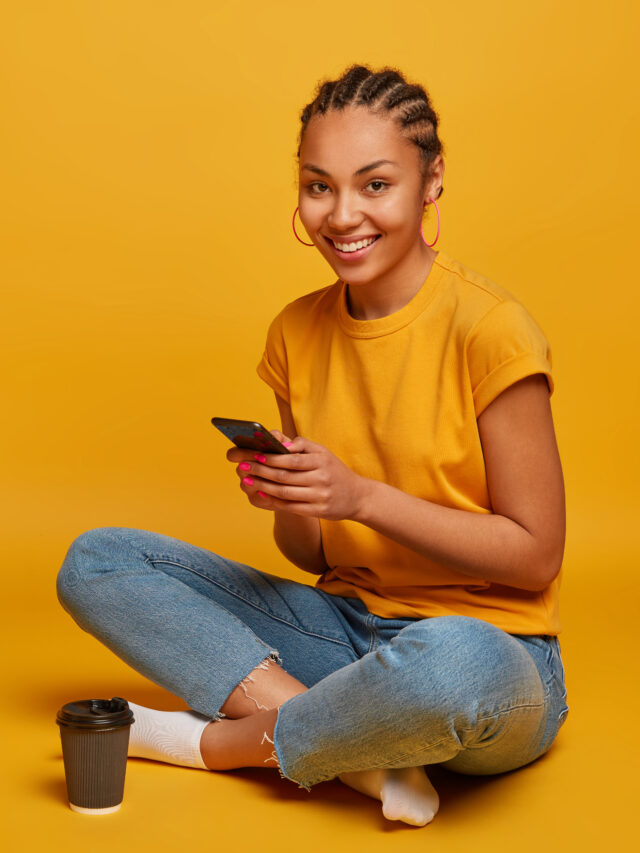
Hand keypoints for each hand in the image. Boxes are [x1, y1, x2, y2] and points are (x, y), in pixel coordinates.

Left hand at [226, 431, 368, 520]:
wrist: (357, 496)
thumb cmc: (334, 471)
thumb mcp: (323, 452)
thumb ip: (302, 445)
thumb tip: (280, 442)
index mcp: (322, 461)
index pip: (292, 459)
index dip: (271, 458)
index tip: (254, 455)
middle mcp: (321, 478)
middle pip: (285, 476)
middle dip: (261, 471)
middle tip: (243, 467)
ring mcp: (320, 496)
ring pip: (285, 492)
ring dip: (263, 486)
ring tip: (248, 480)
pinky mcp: (319, 511)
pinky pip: (291, 506)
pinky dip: (274, 500)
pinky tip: (262, 494)